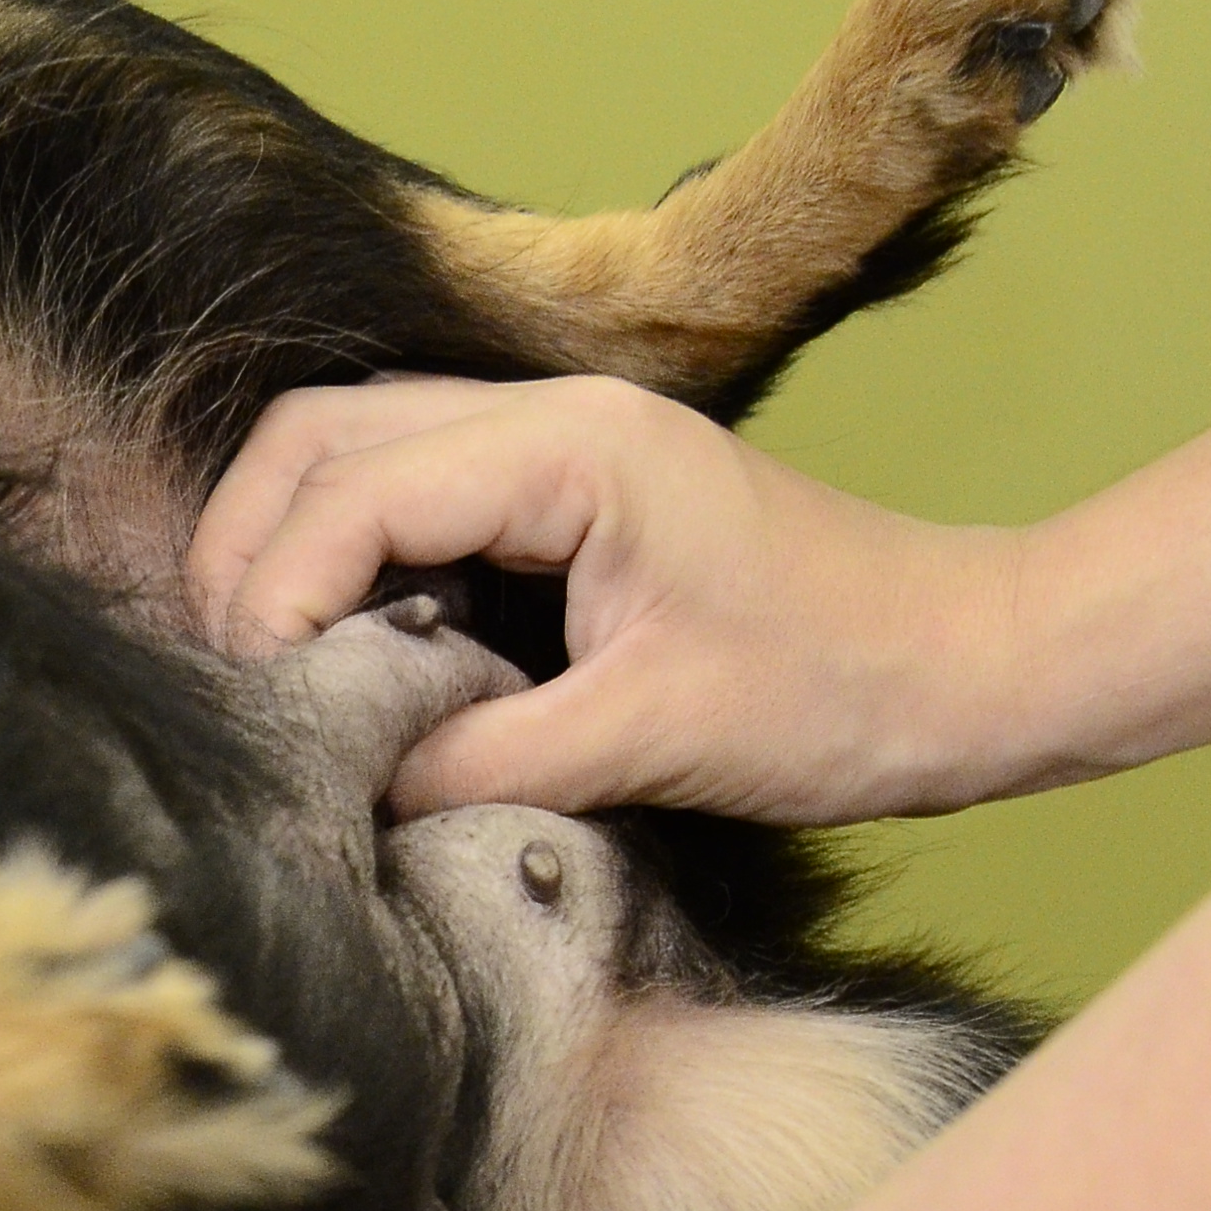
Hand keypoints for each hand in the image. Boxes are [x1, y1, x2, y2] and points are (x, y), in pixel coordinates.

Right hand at [184, 375, 1040, 822]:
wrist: (976, 665)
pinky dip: (351, 563)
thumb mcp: (647, 743)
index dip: (271, 600)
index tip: (256, 711)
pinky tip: (354, 658)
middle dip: (246, 553)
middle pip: (318, 437)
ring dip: (288, 552)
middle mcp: (550, 416)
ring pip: (351, 455)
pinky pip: (412, 495)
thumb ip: (478, 759)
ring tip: (274, 674)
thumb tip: (346, 794)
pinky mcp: (567, 493)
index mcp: (572, 449)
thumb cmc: (842, 694)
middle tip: (233, 683)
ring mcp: (556, 446)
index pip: (351, 493)